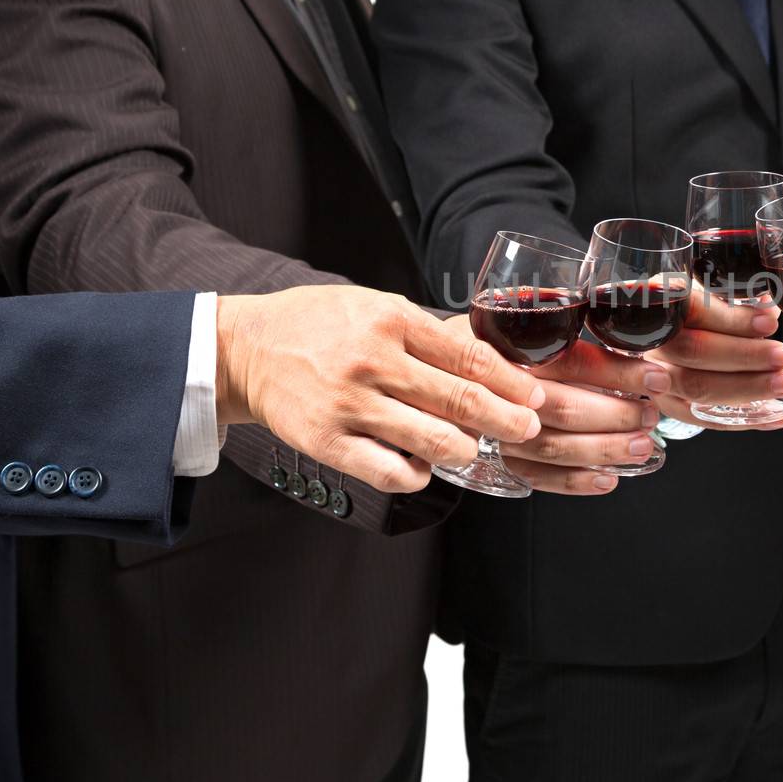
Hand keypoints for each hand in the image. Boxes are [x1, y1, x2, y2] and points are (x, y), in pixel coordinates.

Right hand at [216, 287, 543, 493]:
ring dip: (465, 450)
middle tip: (528, 430)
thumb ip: (426, 332)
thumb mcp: (376, 306)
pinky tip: (423, 467)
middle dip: (506, 421)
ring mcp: (350, 404)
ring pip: (431, 441)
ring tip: (472, 447)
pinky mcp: (327, 441)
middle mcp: (373, 362)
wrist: (247, 347)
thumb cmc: (320, 324)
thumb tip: (488, 361)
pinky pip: (389, 472)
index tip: (535, 397)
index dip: (511, 383)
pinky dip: (417, 475)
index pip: (468, 357)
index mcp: (391, 321)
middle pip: (459, 401)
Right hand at [499, 341, 664, 494]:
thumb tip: (632, 350)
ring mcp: (496, 430)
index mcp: (513, 351)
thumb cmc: (488, 348)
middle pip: (566, 407)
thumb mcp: (519, 330)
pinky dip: (577, 482)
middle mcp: (501, 391)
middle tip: (649, 416)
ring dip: (605, 450)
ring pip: (555, 446)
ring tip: (642, 447)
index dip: (620, 371)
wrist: (434, 373)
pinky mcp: (495, 461)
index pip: (575, 362)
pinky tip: (608, 479)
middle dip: (618, 415)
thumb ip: (564, 340)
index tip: (656, 377)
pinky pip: (539, 477)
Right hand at [644, 286, 782, 427]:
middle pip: (692, 351)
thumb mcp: (709, 296)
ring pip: (696, 388)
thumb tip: (768, 309)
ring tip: (781, 383)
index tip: (767, 324)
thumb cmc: (694, 315)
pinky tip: (775, 416)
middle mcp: (652, 344)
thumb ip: (734, 301)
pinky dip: (743, 419)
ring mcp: (654, 379)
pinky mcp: (670, 405)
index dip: (732, 319)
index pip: (693, 311)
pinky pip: (704, 417)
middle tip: (780, 356)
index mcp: (659, 310)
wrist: (669, 339)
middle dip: (742, 355)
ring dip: (746, 388)